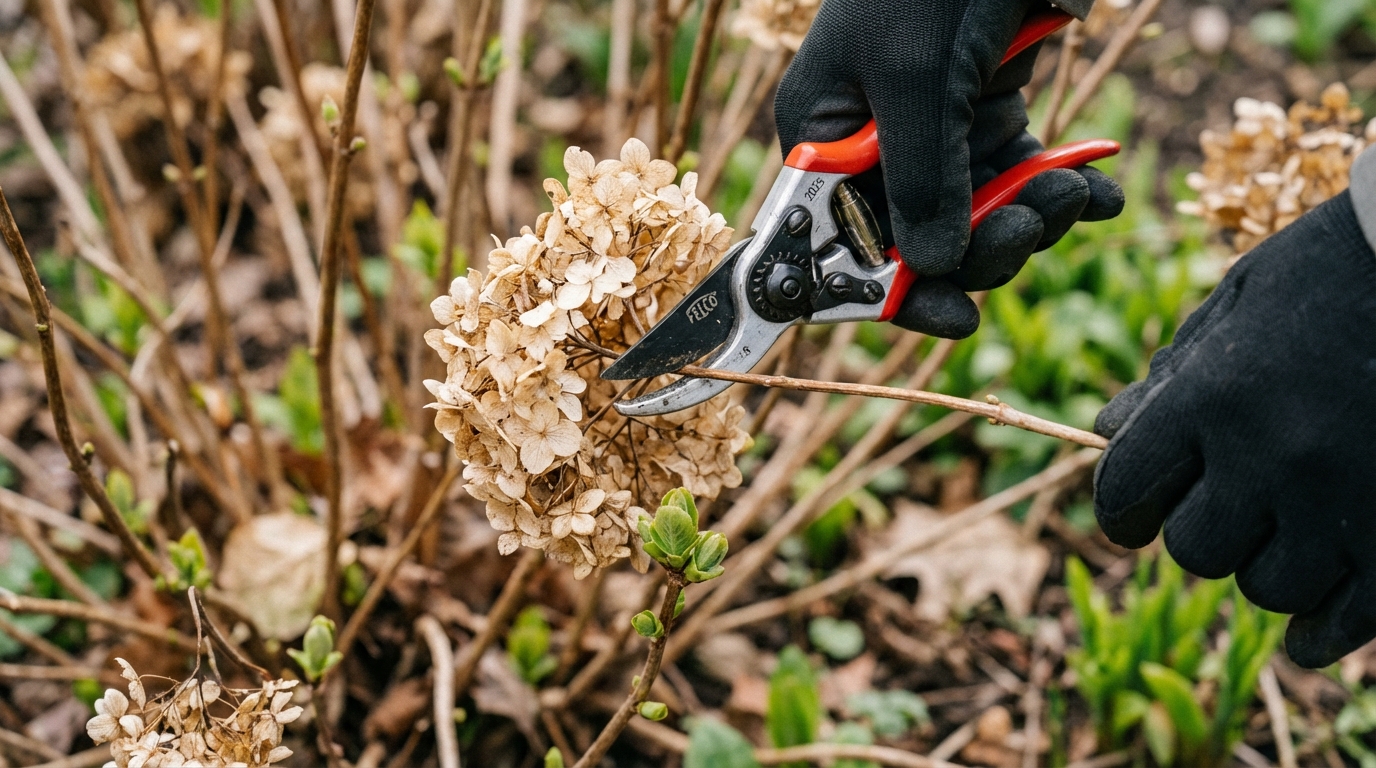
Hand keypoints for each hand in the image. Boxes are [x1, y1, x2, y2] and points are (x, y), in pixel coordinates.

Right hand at [774, 0, 1123, 338]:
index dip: (886, 290)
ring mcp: (934, 137)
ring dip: (1033, 219)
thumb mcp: (919, 76)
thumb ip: (922, 179)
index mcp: (823, 138)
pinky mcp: (989, 119)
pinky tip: (1097, 188)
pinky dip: (1061, 193)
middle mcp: (871, 148)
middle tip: (1036, 223)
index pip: (839, 244)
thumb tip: (931, 271)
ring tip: (1075, 193)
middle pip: (918, 245)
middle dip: (984, 247)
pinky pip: (1020, 183)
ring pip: (977, 224)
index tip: (953, 315)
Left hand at [1093, 192, 1375, 668]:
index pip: (1126, 490)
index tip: (1135, 511)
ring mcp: (1346, 504)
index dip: (1122, 507)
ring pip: (1267, 589)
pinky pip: (1342, 623)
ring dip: (1267, 566)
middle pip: (1195, 550)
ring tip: (1290, 529)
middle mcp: (1272, 458)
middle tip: (1229, 505)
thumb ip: (1173, 374)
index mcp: (1214, 396)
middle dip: (1202, 529)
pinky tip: (1311, 626)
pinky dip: (1319, 630)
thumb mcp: (1240, 302)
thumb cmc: (1337, 270)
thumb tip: (1104, 433)